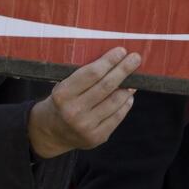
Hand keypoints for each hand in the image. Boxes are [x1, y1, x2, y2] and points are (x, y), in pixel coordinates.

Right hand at [28, 47, 142, 158]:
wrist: (53, 132)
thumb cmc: (62, 102)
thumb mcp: (64, 86)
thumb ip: (85, 76)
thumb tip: (115, 62)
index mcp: (63, 94)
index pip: (92, 73)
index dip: (109, 61)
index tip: (121, 51)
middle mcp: (74, 111)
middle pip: (106, 86)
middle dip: (123, 70)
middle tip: (135, 58)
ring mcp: (86, 126)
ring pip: (115, 101)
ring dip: (127, 88)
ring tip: (133, 80)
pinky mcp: (97, 137)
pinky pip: (117, 116)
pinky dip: (125, 104)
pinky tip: (128, 97)